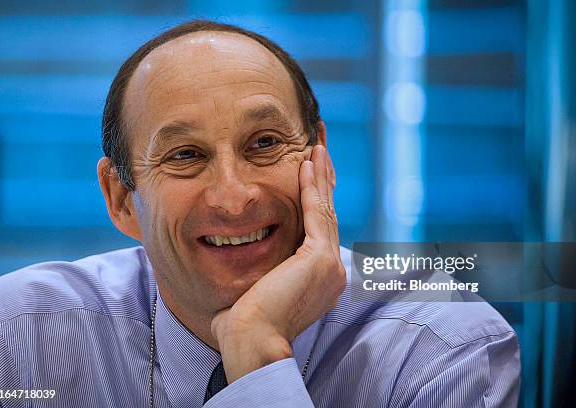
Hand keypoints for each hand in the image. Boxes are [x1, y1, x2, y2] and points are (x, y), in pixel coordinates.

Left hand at [210, 145, 345, 382]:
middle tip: (319, 150)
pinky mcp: (320, 257)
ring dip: (319, 175)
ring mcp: (329, 264)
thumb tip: (246, 254)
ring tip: (316, 147)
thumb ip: (264, 270)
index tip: (309, 175)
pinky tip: (308, 162)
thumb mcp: (258, 290)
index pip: (318, 229)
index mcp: (320, 279)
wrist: (250, 343)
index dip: (315, 199)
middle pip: (326, 214)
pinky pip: (317, 211)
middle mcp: (332, 270)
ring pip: (325, 209)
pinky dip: (312, 185)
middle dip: (322, 180)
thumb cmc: (244, 324)